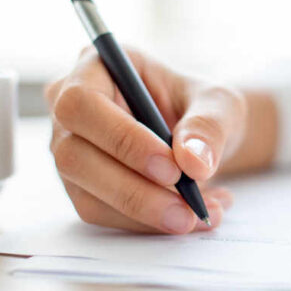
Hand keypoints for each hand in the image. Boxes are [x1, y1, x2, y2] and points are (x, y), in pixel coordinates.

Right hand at [46, 47, 246, 232]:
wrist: (203, 138)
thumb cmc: (203, 107)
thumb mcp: (220, 104)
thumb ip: (208, 125)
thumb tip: (193, 162)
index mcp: (96, 66)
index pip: (83, 103)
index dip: (122, 139)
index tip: (171, 168)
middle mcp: (70, 108)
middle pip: (74, 155)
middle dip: (133, 189)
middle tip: (186, 208)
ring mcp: (70, 149)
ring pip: (87, 194)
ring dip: (145, 214)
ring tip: (198, 215)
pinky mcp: (81, 186)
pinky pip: (102, 215)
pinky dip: (147, 224)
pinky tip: (189, 217)